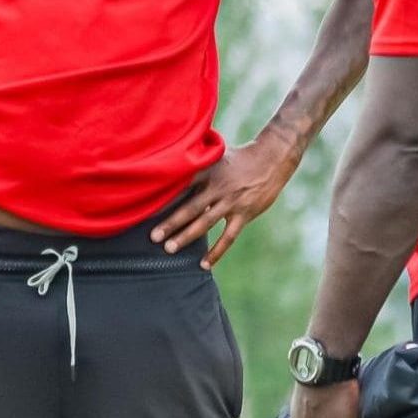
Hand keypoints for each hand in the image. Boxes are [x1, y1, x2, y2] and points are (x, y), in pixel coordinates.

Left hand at [150, 134, 298, 266]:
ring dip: (186, 237)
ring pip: (205, 223)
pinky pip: (228, 237)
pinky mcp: (245, 214)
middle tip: (153, 237)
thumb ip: (196, 160)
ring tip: (169, 249)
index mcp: (207, 171)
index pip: (181, 186)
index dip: (164, 198)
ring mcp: (231, 202)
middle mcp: (217, 187)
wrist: (272, 159)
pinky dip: (216, 252)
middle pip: (190, 207)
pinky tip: (203, 264)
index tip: (145, 208)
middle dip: (170, 223)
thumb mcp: (216, 153)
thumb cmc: (239, 156)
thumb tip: (173, 155)